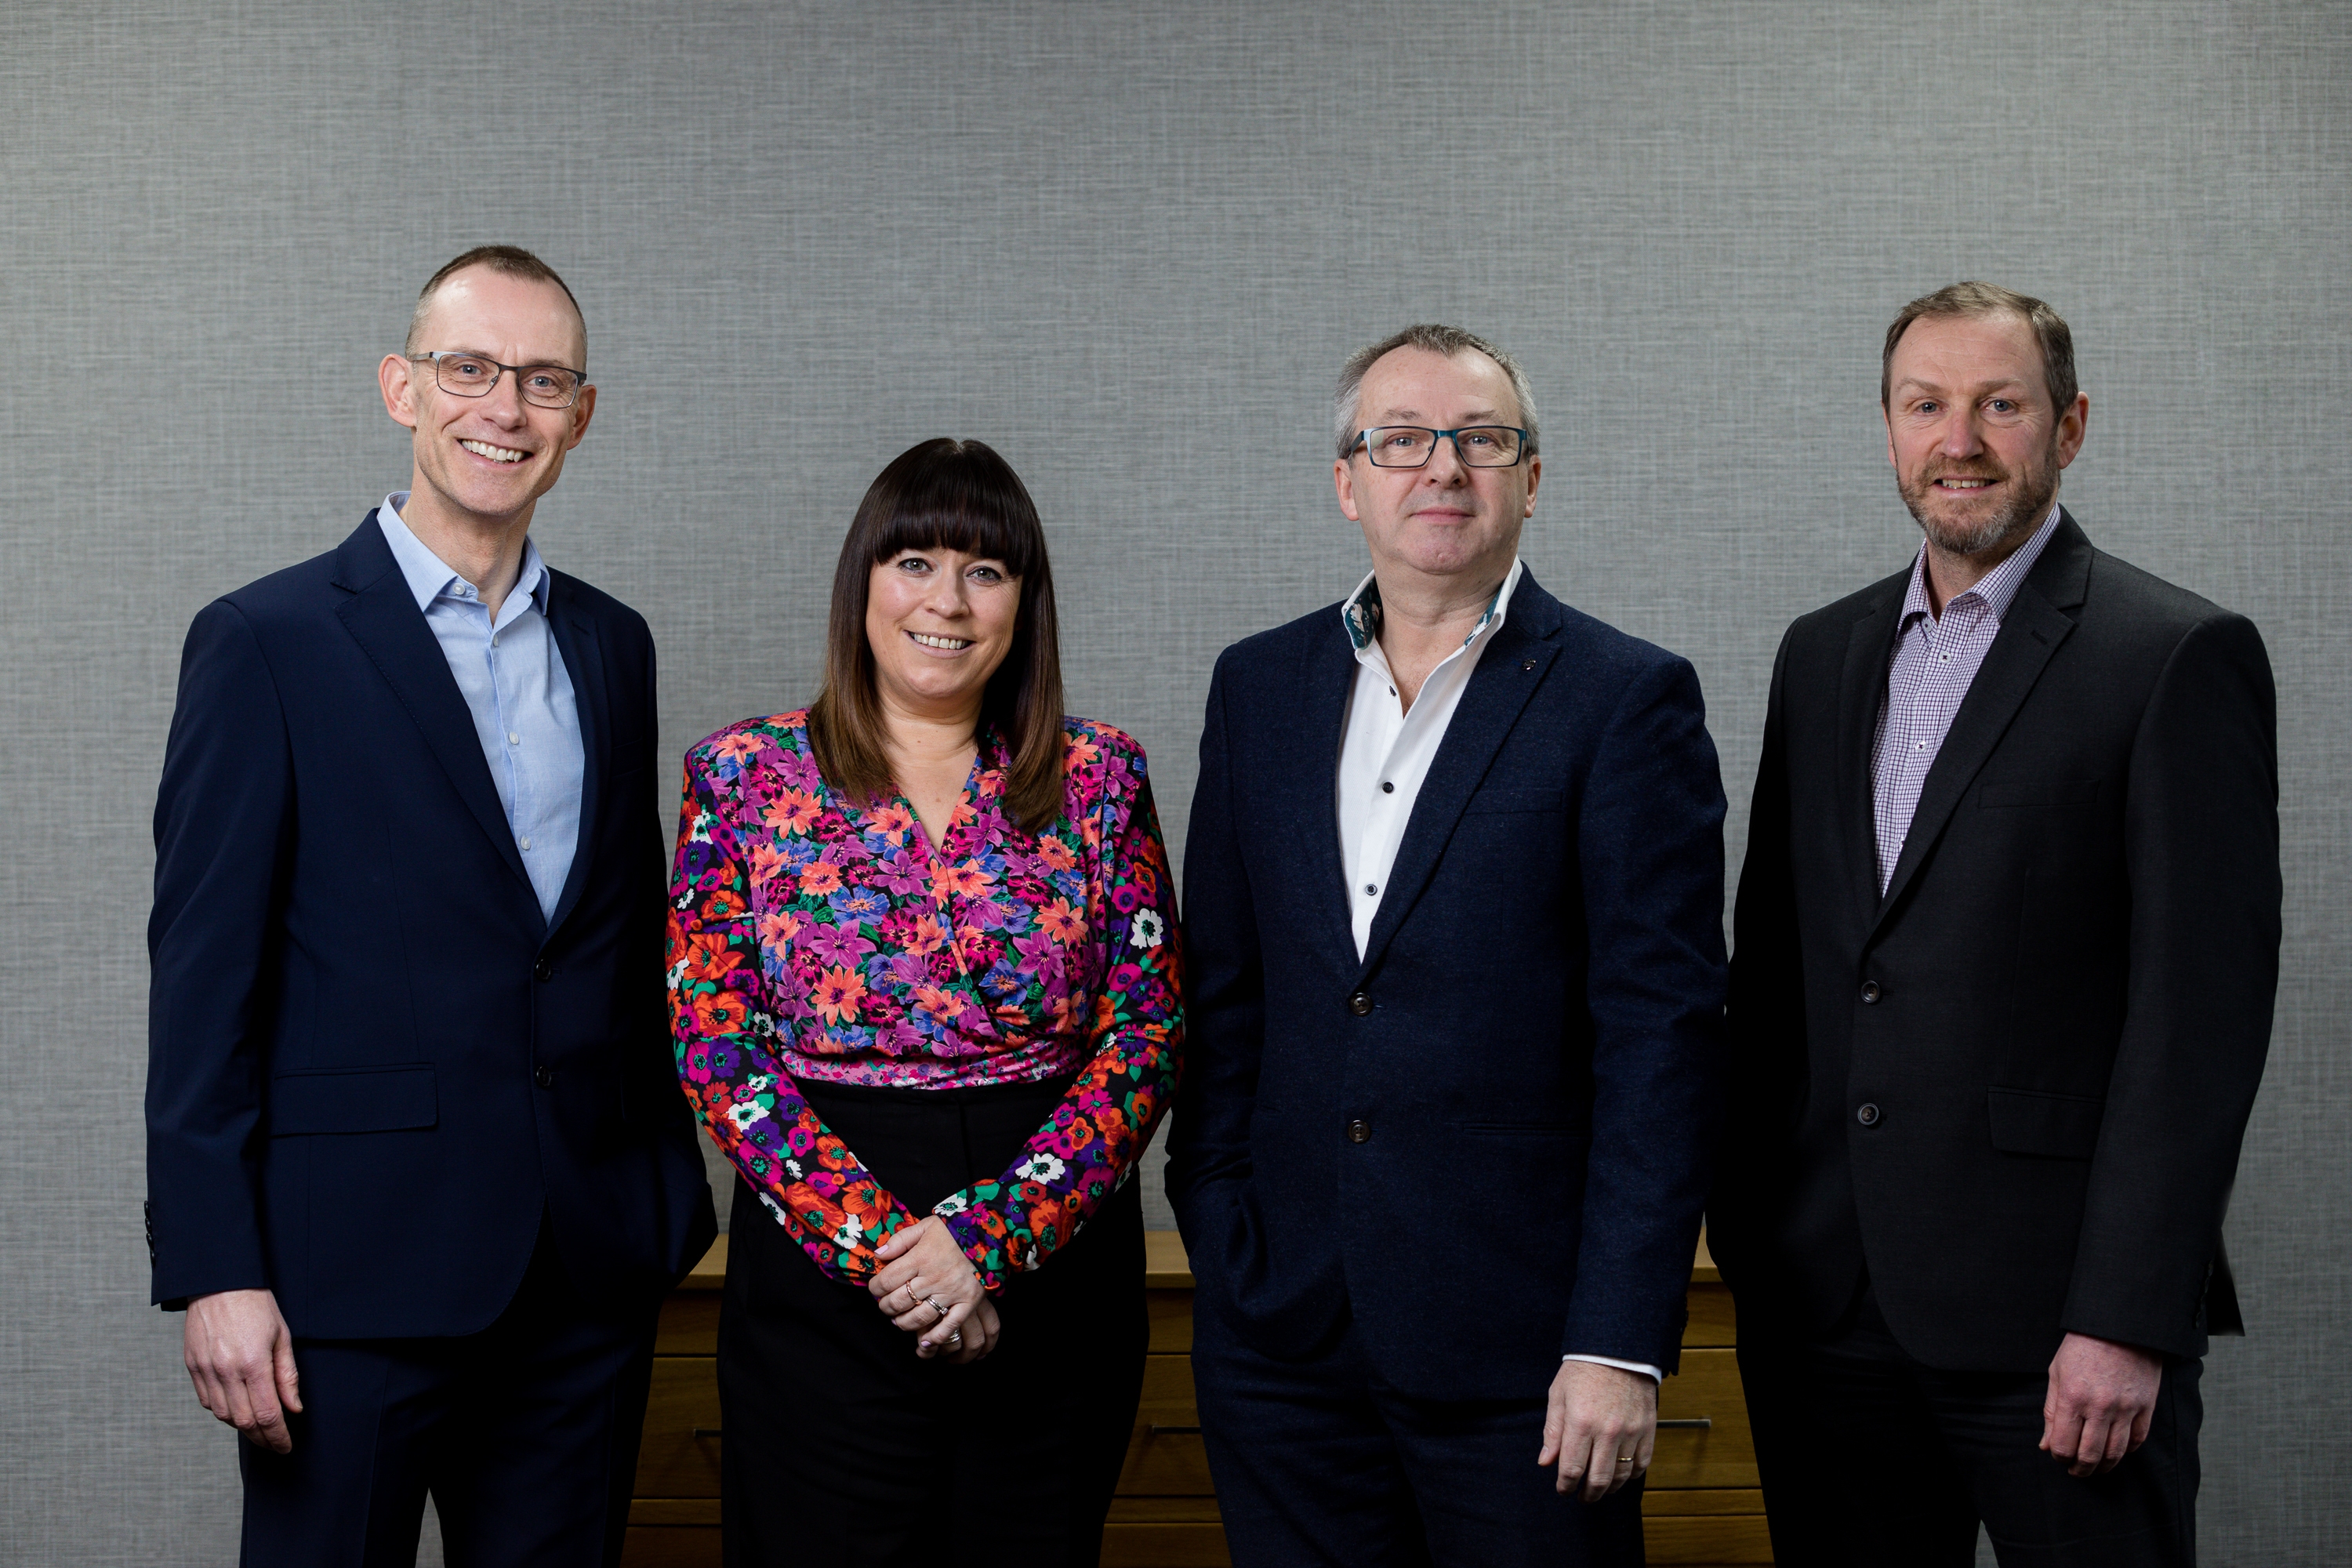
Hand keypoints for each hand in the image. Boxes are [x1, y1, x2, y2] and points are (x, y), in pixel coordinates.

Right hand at [184, 1288, 301, 1452]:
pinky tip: (236, 1409)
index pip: (267, 1415)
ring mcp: (205, 1370)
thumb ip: (287, 1376)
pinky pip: (207, 1401)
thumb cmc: (256, 1305)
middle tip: (275, 1444)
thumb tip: (294, 1408)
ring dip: (242, 1427)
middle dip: (262, 1439)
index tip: (286, 1446)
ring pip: (223, 1415)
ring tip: (259, 1430)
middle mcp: (226, 1371)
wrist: (219, 1283)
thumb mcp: (282, 1336)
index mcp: (253, 1363)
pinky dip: (223, 1412)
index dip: (278, 1437)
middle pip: (244, 1421)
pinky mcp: (192, 1367)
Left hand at [870, 1216, 996, 1363]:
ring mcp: (952, 1292)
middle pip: (899, 1301)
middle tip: (885, 1305)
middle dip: (886, 1307)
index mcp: (921, 1257)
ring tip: (898, 1320)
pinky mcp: (968, 1302)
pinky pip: (949, 1326)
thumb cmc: (953, 1231)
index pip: (887, 1280)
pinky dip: (935, 1337)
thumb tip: (878, 1255)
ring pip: (919, 1317)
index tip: (875, 1289)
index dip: (875, 1288)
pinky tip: (924, 1342)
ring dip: (903, 1323)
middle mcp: (934, 1277)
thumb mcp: (925, 1226)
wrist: (988, 1236)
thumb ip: (900, 1239)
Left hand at [1538, 1360, 1655, 1501]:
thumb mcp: (1558, 1395)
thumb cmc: (1583, 1370)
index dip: (1565, 1486)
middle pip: (1598, 1480)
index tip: (1563, 1490)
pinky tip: (1621, 1474)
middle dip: (1587, 1495)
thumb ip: (1553, 1431)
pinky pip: (1642, 1463)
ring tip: (1599, 1489)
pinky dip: (1631, 1475)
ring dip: (1609, 1489)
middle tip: (1582, 1497)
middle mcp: (1607, 1431)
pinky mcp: (1648, 1429)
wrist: (1617, 1349)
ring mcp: (1631, 1431)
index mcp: (1580, 1422)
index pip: (1572, 1469)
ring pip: (1621, 1476)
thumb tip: (1546, 1462)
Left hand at [2041, 1332, 2162, 1476]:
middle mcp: (2100, 1406)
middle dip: (2080, 1469)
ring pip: (2116, 1453)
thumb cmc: (2083, 1347)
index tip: (2058, 1456)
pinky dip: (2127, 1451)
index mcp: (2073, 1397)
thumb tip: (2046, 1445)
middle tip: (2076, 1471)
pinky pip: (2138, 1440)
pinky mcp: (2146, 1406)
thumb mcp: (2057, 1373)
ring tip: (2095, 1468)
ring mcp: (2126, 1408)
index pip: (2064, 1444)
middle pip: (2090, 1455)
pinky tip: (2117, 1451)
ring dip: (2104, 1466)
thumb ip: (2051, 1412)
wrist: (2120, 1325)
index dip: (2059, 1457)